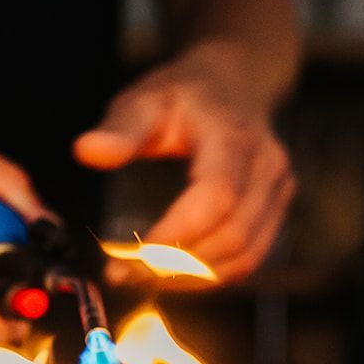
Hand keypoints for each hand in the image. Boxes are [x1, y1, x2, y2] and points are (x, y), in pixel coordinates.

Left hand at [74, 42, 294, 284]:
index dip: (177, 234)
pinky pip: (249, 258)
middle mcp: (267, 166)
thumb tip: (86, 150)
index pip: (216, 197)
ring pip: (244, 255)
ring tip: (144, 279)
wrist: (235, 84)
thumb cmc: (183, 96)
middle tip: (125, 274)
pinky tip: (174, 276)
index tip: (132, 256)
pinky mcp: (276, 211)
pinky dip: (212, 276)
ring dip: (193, 278)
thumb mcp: (145, 100)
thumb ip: (120, 129)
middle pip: (231, 234)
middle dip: (177, 264)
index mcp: (234, 137)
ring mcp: (278, 191)